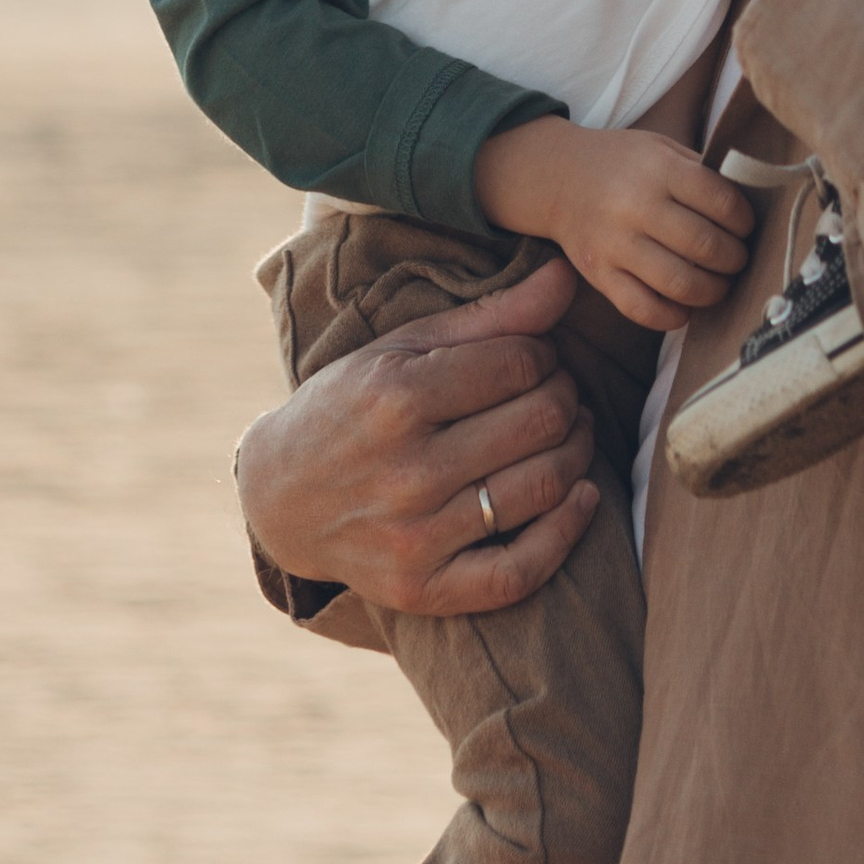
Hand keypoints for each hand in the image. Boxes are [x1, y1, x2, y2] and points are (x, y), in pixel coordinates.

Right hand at [233, 255, 601, 618]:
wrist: (280, 498)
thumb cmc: (352, 406)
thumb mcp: (404, 348)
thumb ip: (491, 313)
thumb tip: (566, 274)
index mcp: (396, 397)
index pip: (520, 363)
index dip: (544, 354)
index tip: (537, 358)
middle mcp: (407, 470)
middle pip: (539, 422)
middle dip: (565, 397)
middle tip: (558, 392)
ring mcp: (416, 538)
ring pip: (542, 487)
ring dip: (577, 451)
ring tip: (569, 432)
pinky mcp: (424, 589)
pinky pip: (520, 571)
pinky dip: (567, 532)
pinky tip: (582, 497)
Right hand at [475, 117, 756, 332]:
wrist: (558, 178)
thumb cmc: (623, 163)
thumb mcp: (662, 148)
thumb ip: (701, 172)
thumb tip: (751, 203)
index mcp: (658, 169)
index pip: (721, 202)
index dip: (744, 221)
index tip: (746, 226)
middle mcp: (636, 207)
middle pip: (706, 246)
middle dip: (735, 259)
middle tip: (738, 259)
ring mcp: (616, 245)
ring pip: (680, 284)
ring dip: (713, 291)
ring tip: (720, 284)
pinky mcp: (600, 276)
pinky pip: (644, 310)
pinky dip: (674, 316)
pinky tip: (687, 306)